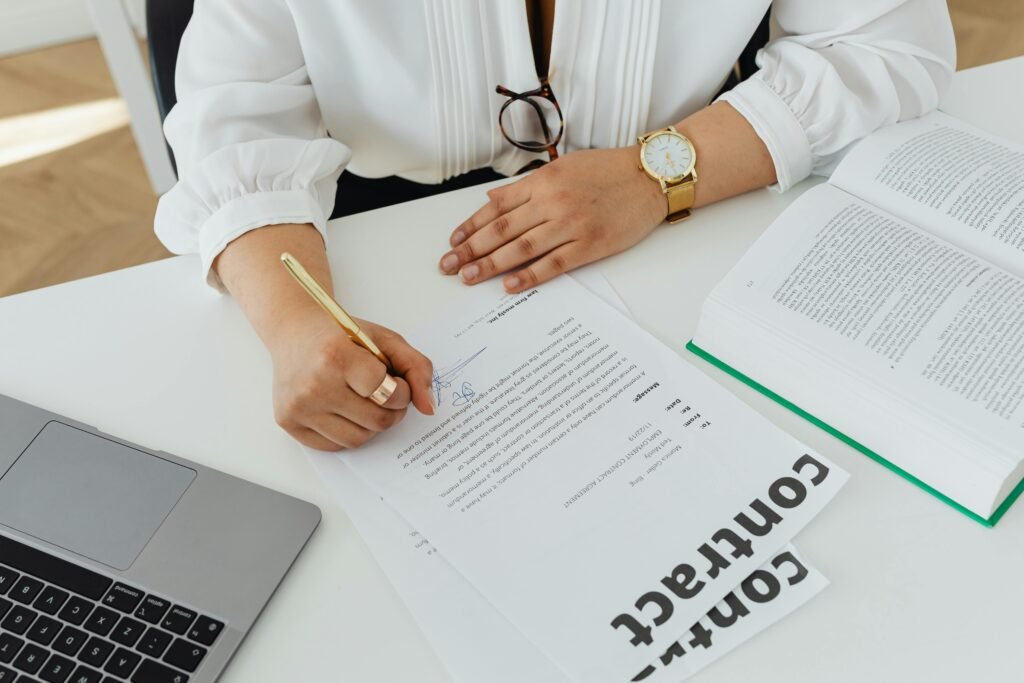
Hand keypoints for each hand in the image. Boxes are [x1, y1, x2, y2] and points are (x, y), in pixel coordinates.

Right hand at [267, 310, 433, 450]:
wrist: (294, 331)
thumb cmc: (341, 335)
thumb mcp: (384, 339)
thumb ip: (416, 368)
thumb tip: (429, 408)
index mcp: (336, 356)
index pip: (388, 393)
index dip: (403, 392)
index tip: (398, 383)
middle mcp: (314, 385)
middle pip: (377, 421)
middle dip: (392, 411)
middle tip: (387, 395)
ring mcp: (298, 407)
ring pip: (357, 439)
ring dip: (372, 425)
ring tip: (366, 402)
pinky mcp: (288, 422)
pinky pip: (334, 446)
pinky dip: (348, 432)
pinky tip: (345, 410)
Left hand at [438, 147, 666, 291]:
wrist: (650, 176)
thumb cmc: (608, 170)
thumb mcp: (563, 167)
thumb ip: (527, 186)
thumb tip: (493, 200)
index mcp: (543, 181)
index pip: (497, 207)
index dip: (471, 226)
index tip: (453, 241)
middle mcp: (552, 201)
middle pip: (502, 230)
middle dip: (471, 249)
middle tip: (449, 265)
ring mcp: (571, 224)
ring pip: (521, 248)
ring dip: (491, 265)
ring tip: (469, 277)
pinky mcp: (590, 244)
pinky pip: (553, 263)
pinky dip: (529, 276)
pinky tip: (509, 286)